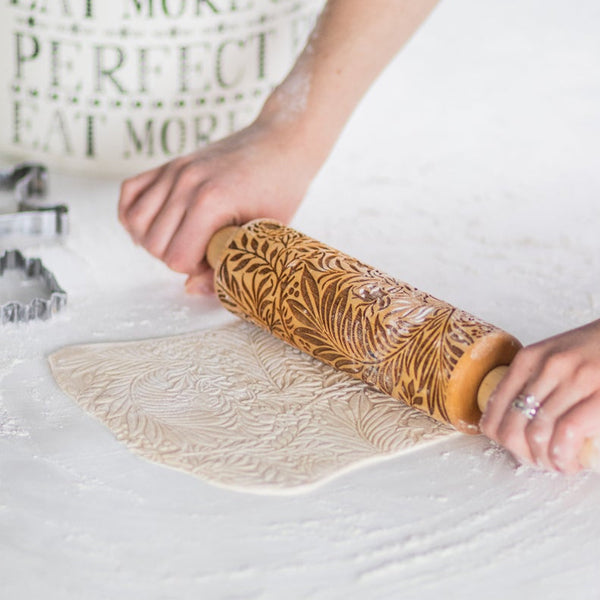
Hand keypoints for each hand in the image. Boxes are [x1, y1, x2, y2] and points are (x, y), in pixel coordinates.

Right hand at [118, 114, 317, 293]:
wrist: (281, 144)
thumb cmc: (280, 190)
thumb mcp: (262, 235)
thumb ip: (227, 266)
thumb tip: (190, 289)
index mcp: (211, 202)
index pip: (176, 258)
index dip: (195, 269)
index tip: (217, 259)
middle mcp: (185, 183)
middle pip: (154, 244)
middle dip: (176, 257)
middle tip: (205, 250)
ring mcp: (174, 171)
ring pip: (136, 223)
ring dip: (155, 240)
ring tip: (183, 239)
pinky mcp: (169, 164)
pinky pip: (129, 193)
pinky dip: (135, 215)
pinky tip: (157, 225)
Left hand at [480, 319, 599, 473]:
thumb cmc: (595, 353)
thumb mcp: (555, 358)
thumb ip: (534, 382)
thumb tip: (513, 423)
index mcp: (530, 358)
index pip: (495, 404)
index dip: (499, 435)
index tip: (512, 448)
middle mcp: (548, 366)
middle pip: (513, 423)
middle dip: (521, 452)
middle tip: (538, 462)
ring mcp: (575, 379)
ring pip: (538, 432)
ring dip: (544, 459)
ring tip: (558, 464)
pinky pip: (566, 432)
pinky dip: (563, 455)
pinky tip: (569, 462)